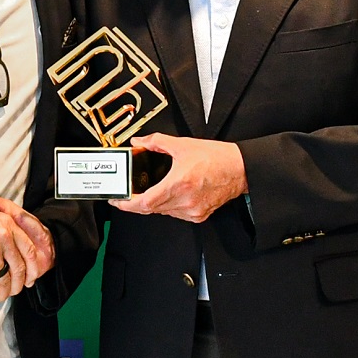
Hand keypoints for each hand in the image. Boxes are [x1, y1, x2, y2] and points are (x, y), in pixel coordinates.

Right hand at [0, 199, 41, 302]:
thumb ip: (5, 228)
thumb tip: (23, 250)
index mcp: (7, 222)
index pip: (30, 250)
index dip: (33, 267)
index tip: (30, 278)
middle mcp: (2, 234)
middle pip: (20, 268)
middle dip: (17, 284)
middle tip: (15, 291)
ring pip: (4, 279)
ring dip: (1, 291)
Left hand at [110, 133, 246, 222]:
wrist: (239, 169)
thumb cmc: (217, 158)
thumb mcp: (183, 145)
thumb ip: (157, 142)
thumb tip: (140, 142)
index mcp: (178, 184)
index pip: (144, 203)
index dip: (127, 204)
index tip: (118, 201)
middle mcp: (184, 201)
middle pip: (151, 209)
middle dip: (139, 202)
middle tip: (132, 193)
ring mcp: (192, 211)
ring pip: (163, 212)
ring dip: (155, 203)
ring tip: (157, 189)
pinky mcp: (199, 215)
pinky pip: (176, 214)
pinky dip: (170, 206)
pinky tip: (174, 194)